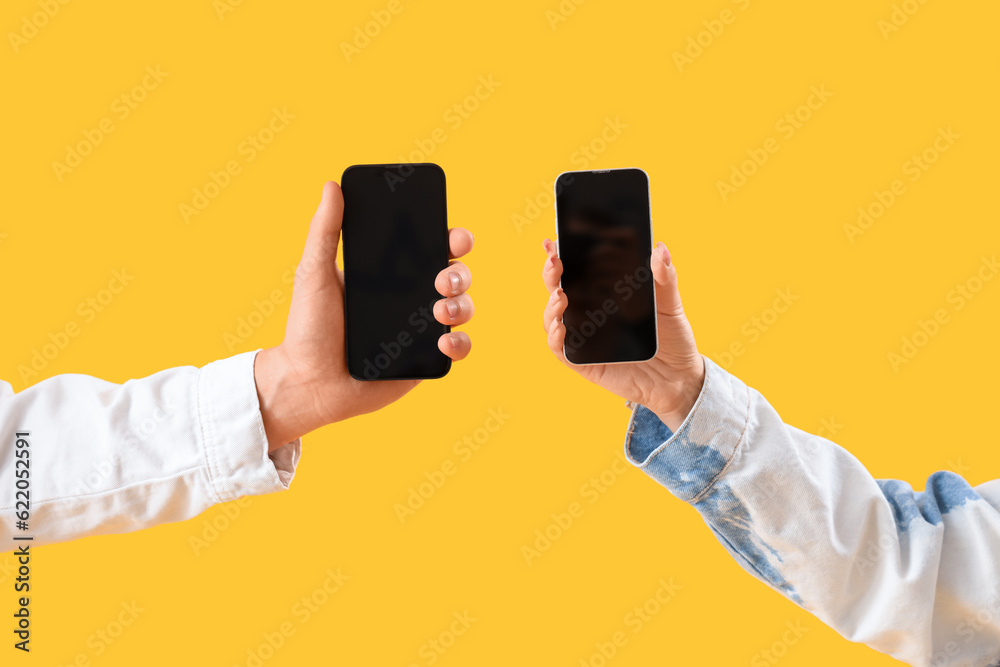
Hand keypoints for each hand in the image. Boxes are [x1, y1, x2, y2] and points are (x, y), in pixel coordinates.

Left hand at [254, 181, 474, 449]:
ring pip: (462, 308)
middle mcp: (411, 298)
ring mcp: (421, 329)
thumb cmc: (308, 328)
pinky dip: (460, 343)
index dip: (451, 238)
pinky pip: (457, 348)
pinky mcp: (424, 360)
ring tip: (439, 311)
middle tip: (440, 279)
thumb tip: (331, 186)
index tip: (453, 237)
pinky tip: (444, 341)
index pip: (430, 248)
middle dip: (459, 272)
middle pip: (455, 275)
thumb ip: (324, 231)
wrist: (308, 383)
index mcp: (391, 275)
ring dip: (462, 304)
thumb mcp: (314, 273)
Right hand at [541, 239, 703, 431]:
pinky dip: (555, 338)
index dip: (559, 257)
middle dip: (550, 275)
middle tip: (555, 262)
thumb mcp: (670, 305)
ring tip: (561, 296)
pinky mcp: (583, 363)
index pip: (575, 272)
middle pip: (557, 290)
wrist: (679, 378)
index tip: (554, 242)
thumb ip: (664, 278)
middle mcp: (587, 314)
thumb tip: (659, 248)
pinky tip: (561, 326)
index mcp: (602, 295)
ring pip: (552, 319)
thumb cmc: (671, 339)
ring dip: (550, 306)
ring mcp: (582, 338)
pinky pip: (560, 350)